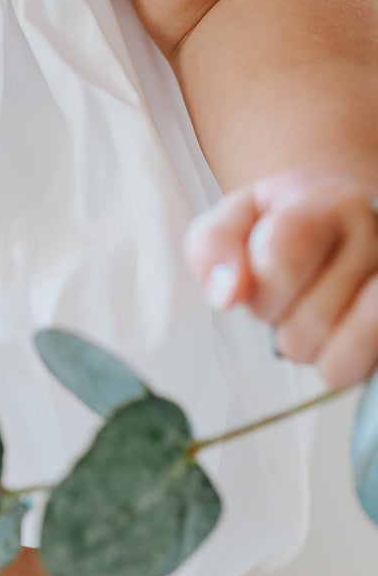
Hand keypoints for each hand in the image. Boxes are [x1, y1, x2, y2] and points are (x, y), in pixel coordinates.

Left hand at [184, 170, 377, 387]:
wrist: (350, 215)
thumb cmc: (290, 220)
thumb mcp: (241, 214)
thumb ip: (214, 244)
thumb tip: (224, 295)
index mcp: (329, 205)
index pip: (281, 261)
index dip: (261, 285)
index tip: (262, 274)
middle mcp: (377, 240)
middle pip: (308, 321)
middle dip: (281, 316)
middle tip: (292, 288)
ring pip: (337, 356)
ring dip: (309, 346)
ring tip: (313, 311)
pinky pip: (355, 370)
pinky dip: (335, 362)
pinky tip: (336, 332)